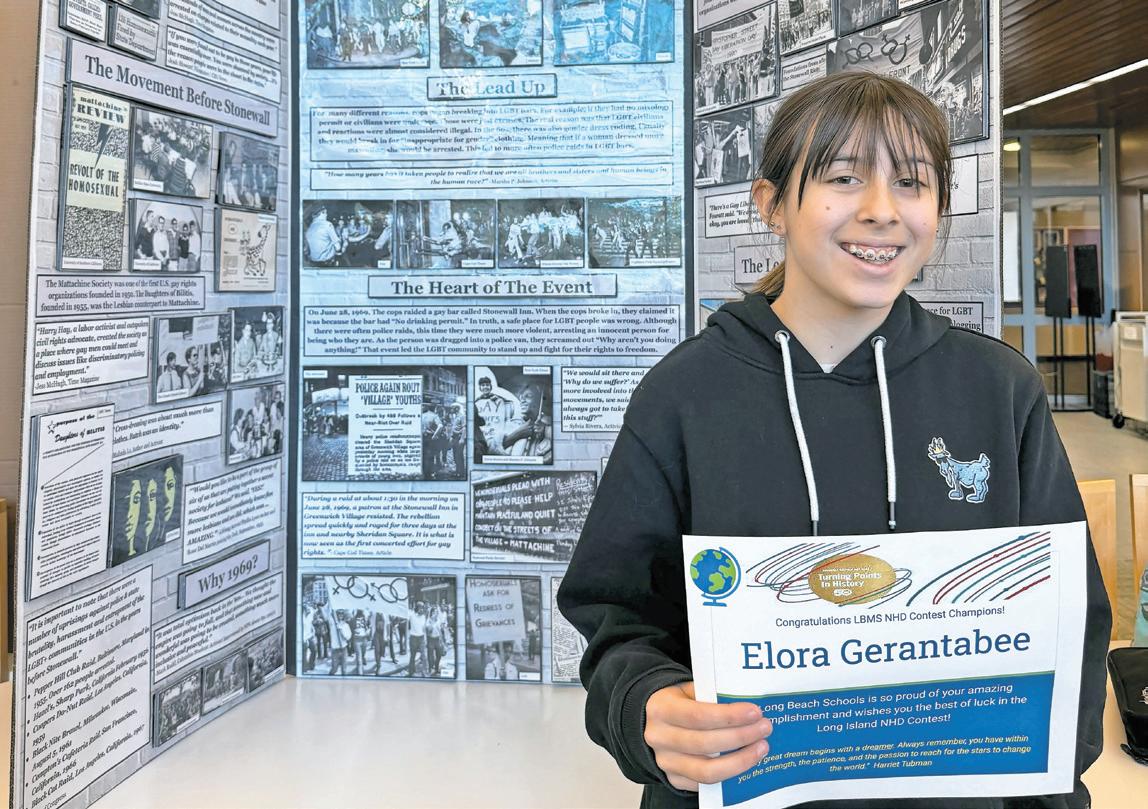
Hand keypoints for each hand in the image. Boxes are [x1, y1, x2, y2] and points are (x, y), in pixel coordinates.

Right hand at [644, 682, 771, 791]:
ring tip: (761, 748)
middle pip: (705, 744)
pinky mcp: (674, 779)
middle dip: (741, 737)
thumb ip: (711, 696)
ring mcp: (665, 762)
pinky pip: (706, 784)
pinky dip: (730, 774)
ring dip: (740, 760)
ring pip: (707, 770)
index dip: (729, 716)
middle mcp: (659, 737)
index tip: (755, 712)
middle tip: (764, 728)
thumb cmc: (678, 702)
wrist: (652, 721)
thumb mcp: (689, 690)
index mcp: (661, 709)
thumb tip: (748, 707)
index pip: (698, 716)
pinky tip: (746, 761)